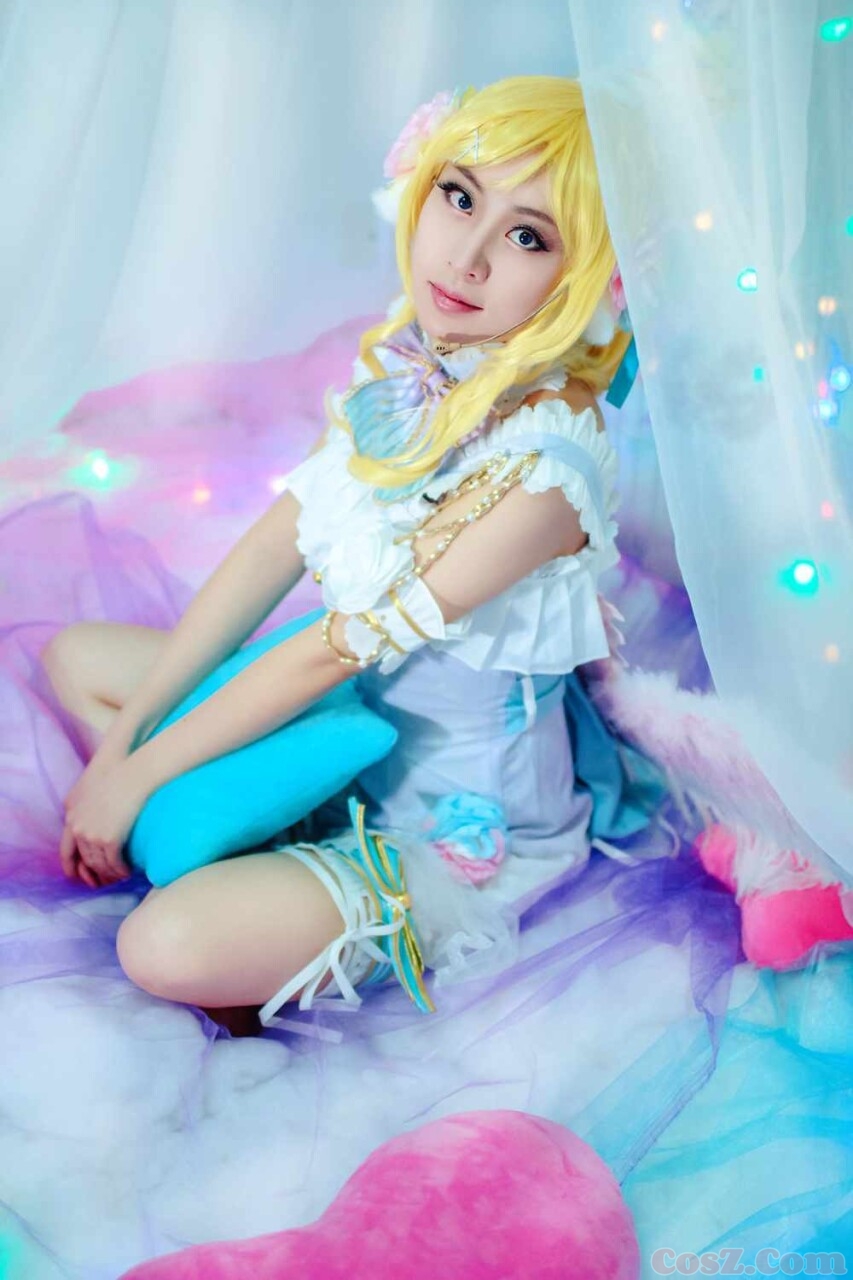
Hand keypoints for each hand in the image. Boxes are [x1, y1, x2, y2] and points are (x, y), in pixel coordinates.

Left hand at [61, 755, 151, 888]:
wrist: (134, 773)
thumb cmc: (119, 773)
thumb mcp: (88, 785)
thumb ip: (83, 803)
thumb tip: (89, 817)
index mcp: (70, 813)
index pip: (66, 849)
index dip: (71, 866)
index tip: (78, 876)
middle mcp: (77, 827)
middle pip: (84, 860)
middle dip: (94, 874)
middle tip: (104, 882)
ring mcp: (91, 835)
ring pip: (98, 864)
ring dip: (110, 874)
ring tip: (120, 876)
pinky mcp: (109, 840)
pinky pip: (114, 863)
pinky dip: (121, 871)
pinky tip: (128, 872)